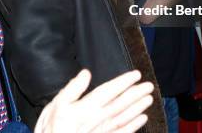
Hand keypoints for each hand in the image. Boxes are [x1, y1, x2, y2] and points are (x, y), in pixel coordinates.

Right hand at [34, 69, 152, 132]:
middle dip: (136, 94)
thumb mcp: (55, 105)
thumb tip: (86, 74)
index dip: (124, 82)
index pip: (109, 90)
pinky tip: (142, 119)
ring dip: (138, 108)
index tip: (136, 75)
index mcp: (86, 107)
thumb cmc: (52, 129)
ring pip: (125, 118)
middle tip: (149, 86)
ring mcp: (102, 132)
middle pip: (121, 104)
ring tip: (149, 99)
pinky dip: (134, 126)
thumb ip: (72, 89)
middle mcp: (97, 119)